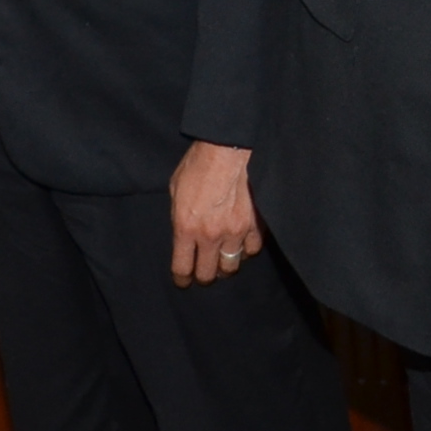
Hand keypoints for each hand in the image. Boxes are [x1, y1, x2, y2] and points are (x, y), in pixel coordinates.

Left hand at [168, 141, 263, 284]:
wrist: (227, 149)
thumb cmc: (197, 165)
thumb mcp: (175, 190)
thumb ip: (179, 217)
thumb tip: (183, 232)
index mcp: (186, 228)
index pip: (183, 268)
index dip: (182, 279)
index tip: (184, 281)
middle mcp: (210, 235)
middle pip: (209, 274)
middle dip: (204, 276)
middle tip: (204, 272)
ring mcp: (235, 231)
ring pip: (232, 266)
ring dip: (226, 265)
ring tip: (224, 259)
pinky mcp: (255, 223)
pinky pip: (253, 248)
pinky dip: (247, 249)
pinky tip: (242, 243)